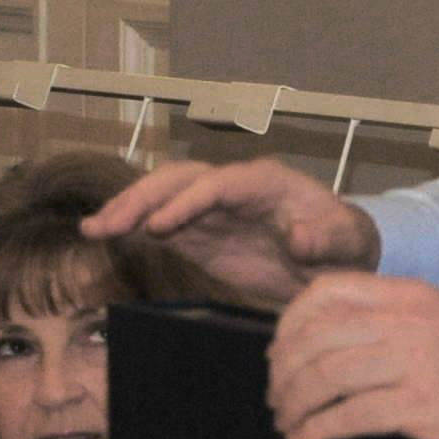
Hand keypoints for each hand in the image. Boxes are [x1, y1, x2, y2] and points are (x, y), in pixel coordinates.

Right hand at [85, 159, 379, 309]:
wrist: (336, 258)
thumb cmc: (343, 243)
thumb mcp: (346, 243)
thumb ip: (327, 238)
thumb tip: (298, 237)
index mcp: (266, 182)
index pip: (219, 184)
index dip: (188, 202)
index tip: (162, 226)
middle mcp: (231, 187)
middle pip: (179, 180)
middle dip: (143, 199)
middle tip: (108, 225)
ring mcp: (211, 209)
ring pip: (162, 197)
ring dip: (128, 210)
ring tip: (92, 230)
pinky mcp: (200, 232)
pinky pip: (160, 223)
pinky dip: (131, 227)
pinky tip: (100, 235)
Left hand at [265, 273, 438, 438]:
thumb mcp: (437, 318)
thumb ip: (387, 320)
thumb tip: (327, 342)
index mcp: (406, 295)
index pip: (325, 291)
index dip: (290, 323)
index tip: (280, 353)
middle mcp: (404, 321)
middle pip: (316, 338)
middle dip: (284, 372)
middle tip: (276, 397)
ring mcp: (411, 362)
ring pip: (325, 377)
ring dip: (294, 405)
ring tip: (287, 423)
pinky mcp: (418, 406)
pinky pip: (348, 417)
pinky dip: (316, 431)